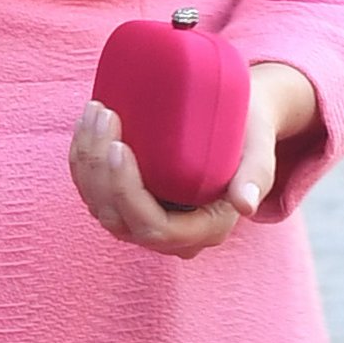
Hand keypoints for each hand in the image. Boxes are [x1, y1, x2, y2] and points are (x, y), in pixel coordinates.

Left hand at [68, 61, 317, 259]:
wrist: (240, 123)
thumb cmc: (250, 133)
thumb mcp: (260, 150)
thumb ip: (256, 176)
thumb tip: (245, 204)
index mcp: (203, 229)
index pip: (153, 227)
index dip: (127, 193)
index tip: (119, 146)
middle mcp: (171, 232)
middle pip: (118, 217)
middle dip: (99, 168)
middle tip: (104, 113)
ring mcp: (147, 217)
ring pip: (100, 205)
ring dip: (87, 161)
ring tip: (95, 110)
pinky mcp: (131, 197)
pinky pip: (96, 191)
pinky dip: (83, 160)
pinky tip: (86, 124)